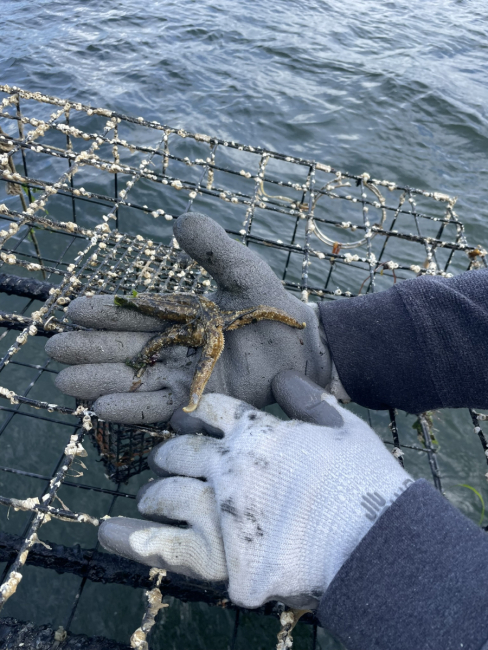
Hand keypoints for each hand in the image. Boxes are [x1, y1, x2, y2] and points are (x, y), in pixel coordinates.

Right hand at [46, 212, 330, 423]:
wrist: (302, 345)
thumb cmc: (272, 307)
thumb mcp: (242, 271)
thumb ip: (213, 248)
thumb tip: (180, 218)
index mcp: (179, 317)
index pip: (136, 315)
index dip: (106, 313)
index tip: (75, 309)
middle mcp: (176, 349)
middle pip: (126, 350)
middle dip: (91, 349)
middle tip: (56, 349)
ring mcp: (186, 377)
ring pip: (136, 381)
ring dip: (101, 381)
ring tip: (67, 382)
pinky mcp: (200, 401)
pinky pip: (162, 407)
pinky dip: (133, 408)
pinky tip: (103, 407)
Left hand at [98, 371, 412, 608]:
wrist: (379, 543)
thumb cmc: (365, 480)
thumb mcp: (342, 425)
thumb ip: (307, 398)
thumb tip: (282, 376)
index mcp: (255, 432)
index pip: (206, 411)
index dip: (190, 415)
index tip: (184, 421)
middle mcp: (230, 466)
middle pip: (177, 452)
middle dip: (169, 456)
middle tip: (168, 462)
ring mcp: (222, 512)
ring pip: (165, 495)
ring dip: (156, 495)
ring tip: (153, 499)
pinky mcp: (222, 559)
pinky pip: (165, 548)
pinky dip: (134, 541)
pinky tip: (109, 533)